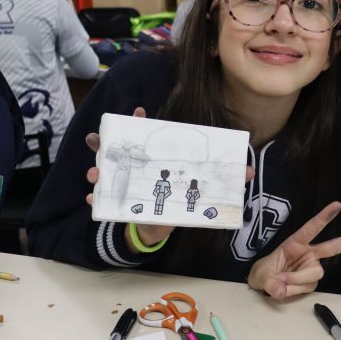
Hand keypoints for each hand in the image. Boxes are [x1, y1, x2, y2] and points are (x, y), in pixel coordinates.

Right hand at [83, 107, 255, 250]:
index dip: (139, 121)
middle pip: (116, 148)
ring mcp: (122, 183)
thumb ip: (222, 180)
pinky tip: (91, 201)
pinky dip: (95, 199)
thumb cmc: (180, 202)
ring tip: (94, 173)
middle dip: (105, 144)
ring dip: (97, 170)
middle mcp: (135, 167)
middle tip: (98, 142)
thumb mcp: (199, 191)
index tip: (136, 111)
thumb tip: (250, 173)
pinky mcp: (116, 203)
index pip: (145, 134)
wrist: (159, 228)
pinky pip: (101, 199)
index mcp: (155, 159)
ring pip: (104, 170)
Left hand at [247, 202, 340, 298]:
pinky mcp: (313, 281)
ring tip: (281, 283)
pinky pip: (308, 287)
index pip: (311, 228)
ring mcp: (313, 267)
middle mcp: (309, 253)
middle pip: (334, 246)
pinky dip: (296, 290)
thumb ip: (270, 283)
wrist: (265, 283)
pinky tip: (287, 289)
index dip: (324, 217)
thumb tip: (281, 290)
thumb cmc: (265, 272)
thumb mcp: (262, 276)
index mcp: (296, 242)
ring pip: (315, 274)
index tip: (337, 205)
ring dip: (297, 281)